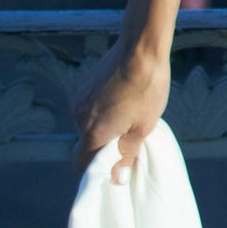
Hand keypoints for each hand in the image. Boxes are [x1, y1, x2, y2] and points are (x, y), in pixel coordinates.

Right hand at [73, 33, 173, 179]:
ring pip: (87, 124)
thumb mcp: (143, 127)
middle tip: (128, 134)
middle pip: (85, 143)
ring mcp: (79, 100)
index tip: (114, 164)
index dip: (97, 169)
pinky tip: (121, 97)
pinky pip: (88, 107)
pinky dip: (101, 109)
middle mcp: (78, 118)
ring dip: (102, 125)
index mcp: (92, 133)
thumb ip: (126, 154)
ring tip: (128, 112)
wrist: (141, 49)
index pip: (82, 164)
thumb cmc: (147, 89)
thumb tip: (116, 178)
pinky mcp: (83, 85)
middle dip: (103, 145)